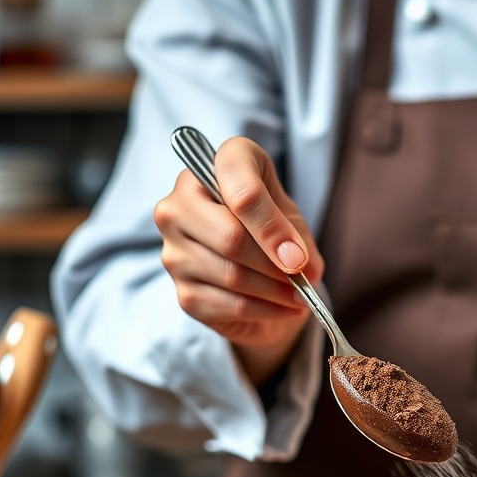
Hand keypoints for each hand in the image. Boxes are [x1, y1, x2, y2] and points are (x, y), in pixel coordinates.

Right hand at [154, 135, 324, 383]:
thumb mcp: (291, 221)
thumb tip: (295, 264)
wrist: (259, 271)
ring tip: (300, 295)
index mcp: (215, 165)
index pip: (239, 191)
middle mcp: (180, 202)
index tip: (298, 258)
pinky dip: (265, 310)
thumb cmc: (274, 233)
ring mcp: (174, 249)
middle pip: (230, 238)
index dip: (272, 227)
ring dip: (275, 292)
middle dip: (274, 265)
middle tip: (303, 279)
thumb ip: (293, 235)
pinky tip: (283, 308)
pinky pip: (228, 305)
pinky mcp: (183, 291)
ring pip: (231, 275)